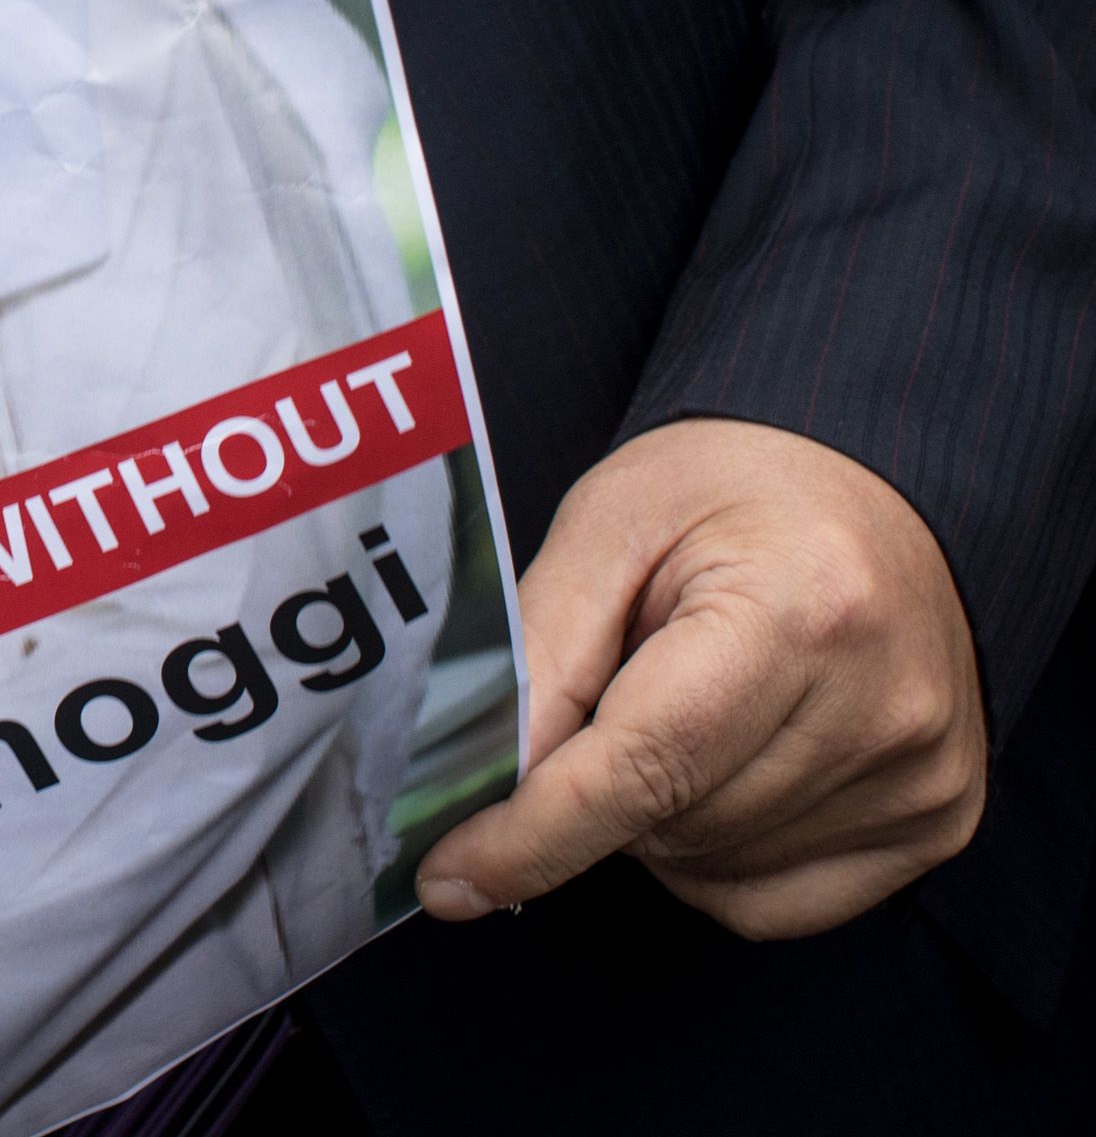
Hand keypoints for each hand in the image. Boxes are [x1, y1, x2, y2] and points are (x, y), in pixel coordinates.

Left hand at [417, 418, 984, 938]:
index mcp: (805, 609)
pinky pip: (771, 901)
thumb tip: (480, 790)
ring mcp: (923, 775)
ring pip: (710, 868)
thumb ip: (539, 659)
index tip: (450, 877)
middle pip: (670, 823)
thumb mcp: (603, 531)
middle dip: (591, 787)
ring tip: (677, 704)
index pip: (646, 765)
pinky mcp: (938, 820)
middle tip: (605, 690)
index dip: (534, 833)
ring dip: (651, 817)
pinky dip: (710, 857)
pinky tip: (715, 770)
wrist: (867, 486)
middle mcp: (885, 706)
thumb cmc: (726, 492)